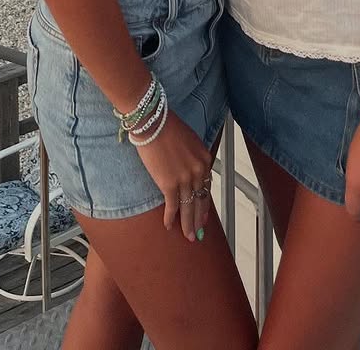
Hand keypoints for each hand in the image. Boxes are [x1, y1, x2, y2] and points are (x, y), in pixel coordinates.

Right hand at [133, 111, 213, 241]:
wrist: (153, 122)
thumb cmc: (167, 127)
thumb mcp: (189, 141)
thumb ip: (192, 158)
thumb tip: (188, 171)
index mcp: (205, 159)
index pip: (206, 187)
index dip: (204, 203)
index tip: (204, 215)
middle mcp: (198, 171)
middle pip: (200, 201)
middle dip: (199, 219)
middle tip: (199, 234)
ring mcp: (185, 179)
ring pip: (189, 208)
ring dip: (188, 225)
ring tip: (189, 237)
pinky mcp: (169, 184)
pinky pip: (172, 206)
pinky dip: (170, 217)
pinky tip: (168, 226)